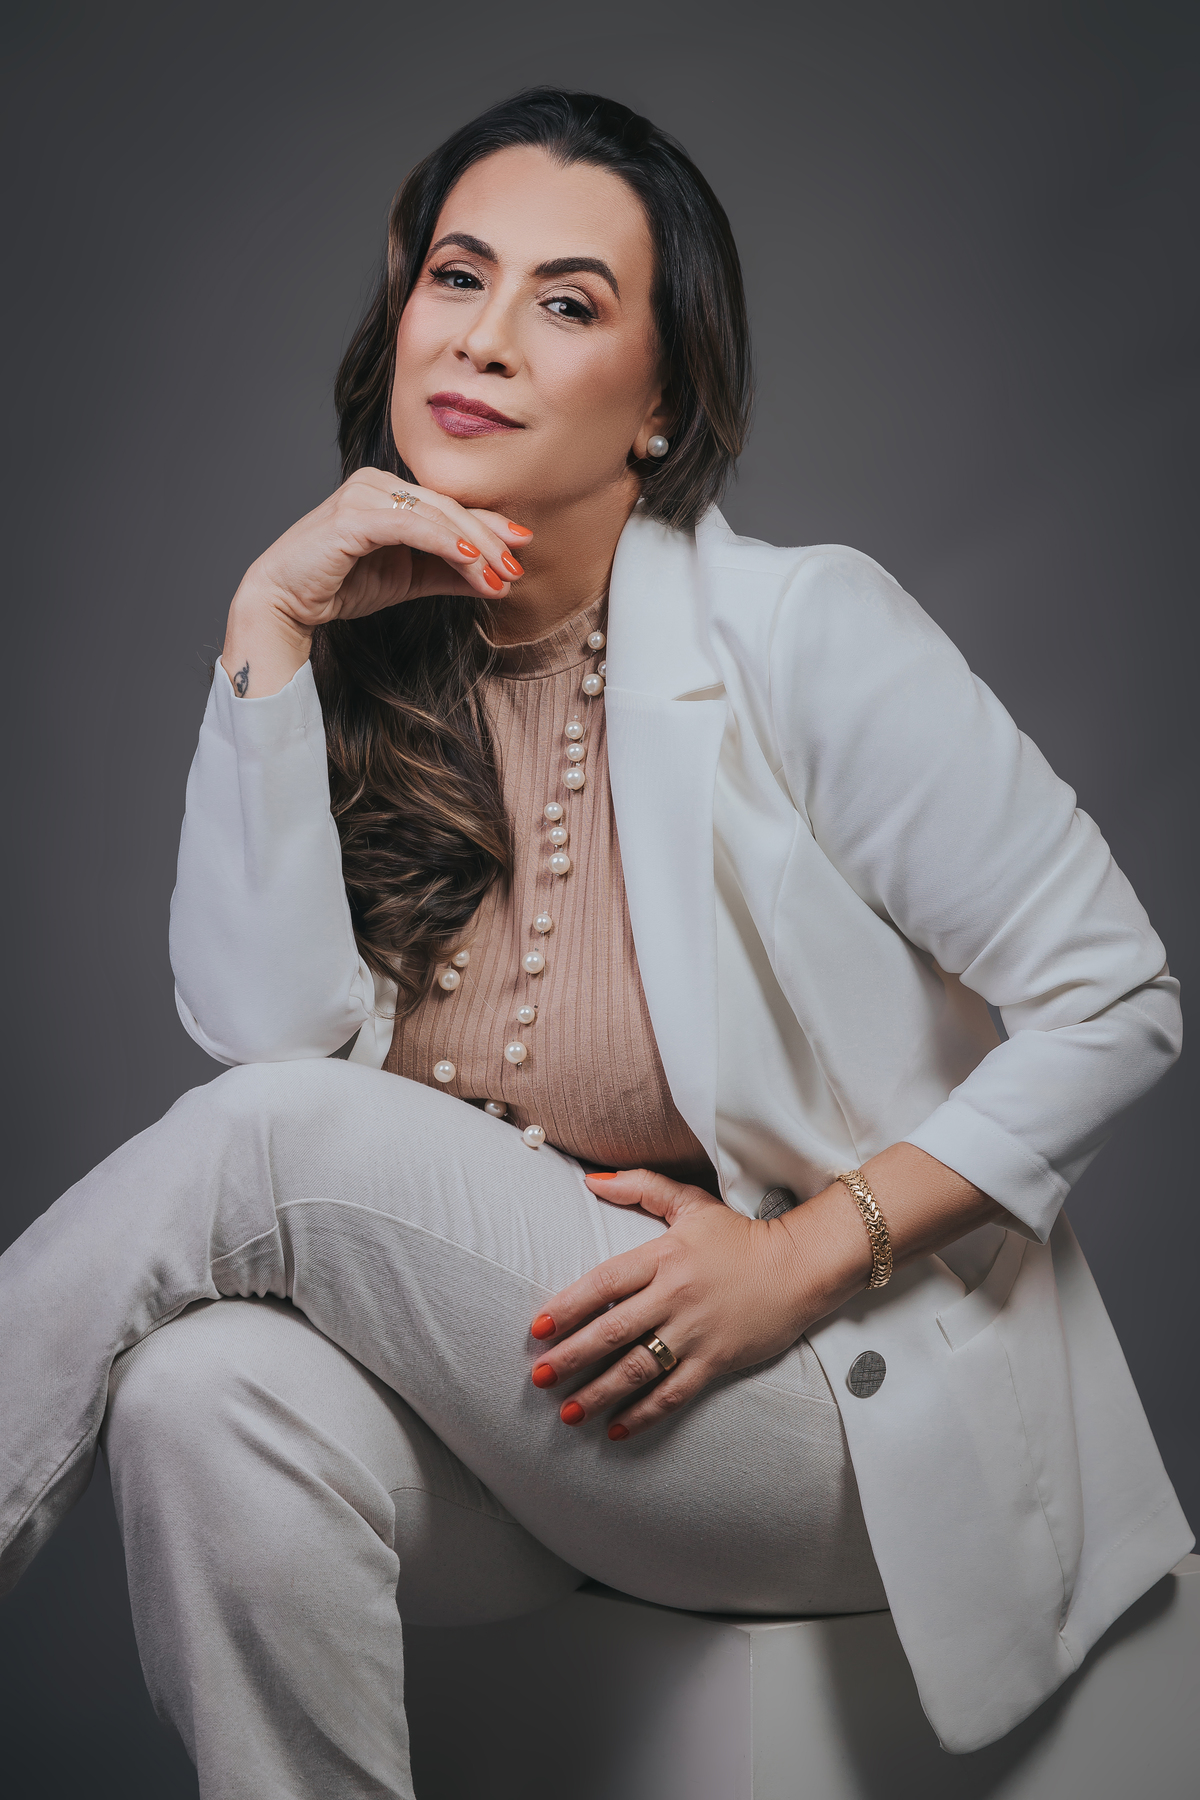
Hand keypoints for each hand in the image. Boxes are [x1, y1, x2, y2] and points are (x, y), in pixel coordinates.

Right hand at [221, 469, 531, 695]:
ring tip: (500, 573)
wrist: (286, 604)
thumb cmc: (339, 585)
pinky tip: (468, 559)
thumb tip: (499, 580)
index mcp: (390, 493)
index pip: (450, 507)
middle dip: (488, 539)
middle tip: (517, 568)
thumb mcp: (409, 580)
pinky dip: (443, 542)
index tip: (521, 551)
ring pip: (435, 515)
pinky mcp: (351, 517)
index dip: (489, 528)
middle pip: (449, 507)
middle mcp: (377, 484)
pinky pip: (409, 527)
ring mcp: (363, 496)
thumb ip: (450, 575)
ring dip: (473, 546)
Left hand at [527, 1169, 868, 1440]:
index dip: (568, 1306)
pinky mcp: (716, 1361)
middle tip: (539, 1376)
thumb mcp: (692, 1203)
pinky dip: (644, 1414)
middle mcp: (675, 1296)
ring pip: (637, 1368)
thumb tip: (592, 1181)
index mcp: (664, 1256)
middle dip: (572, 1356)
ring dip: (598, 1392)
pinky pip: (673, 1393)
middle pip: (613, 1330)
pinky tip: (616, 1430)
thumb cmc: (740, 1235)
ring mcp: (696, 1332)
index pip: (604, 1283)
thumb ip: (641, 1187)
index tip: (538, 1328)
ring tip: (567, 1410)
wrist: (799, 1267)